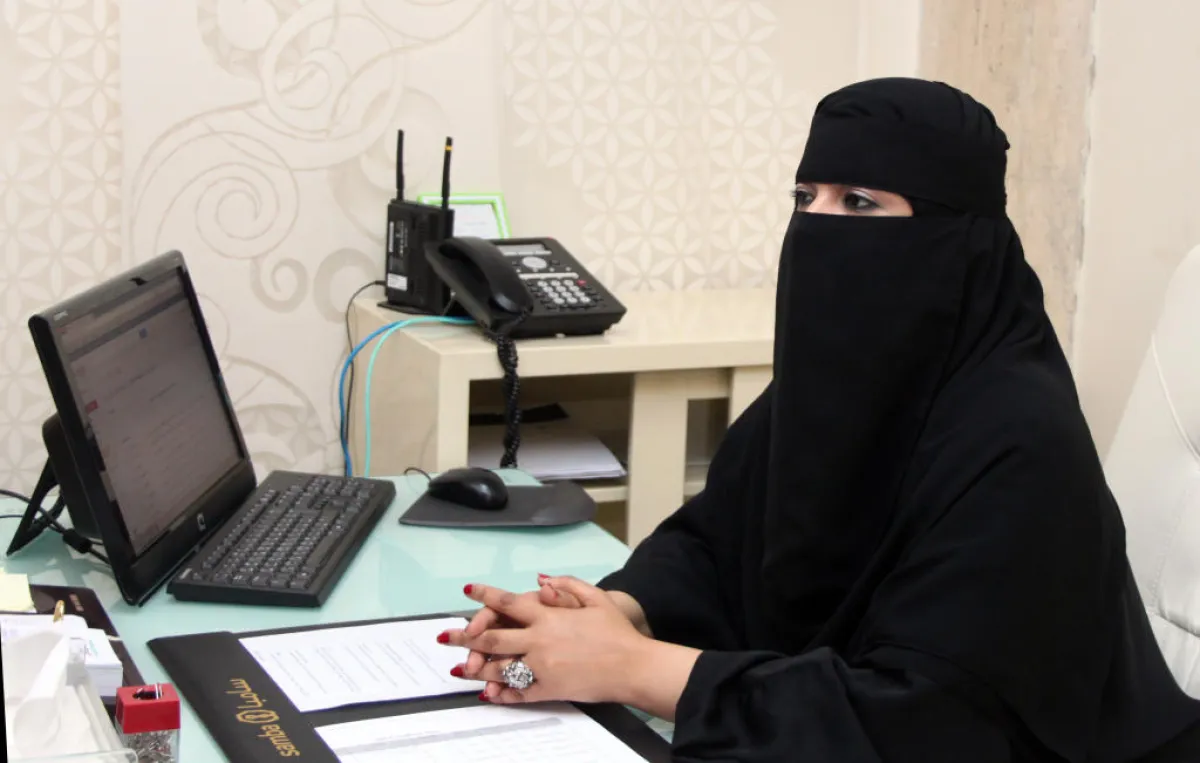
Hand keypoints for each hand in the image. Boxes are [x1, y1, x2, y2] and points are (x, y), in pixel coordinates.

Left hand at [440, 578, 650, 704]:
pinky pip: (518, 693)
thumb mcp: (595, 598)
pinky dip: (501, 693)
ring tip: (460, 667)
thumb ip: (566, 585)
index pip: (508, 603)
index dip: (485, 595)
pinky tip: (488, 693)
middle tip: (445, 637)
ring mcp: (541, 668)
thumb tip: (541, 579)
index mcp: (548, 616)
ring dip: (477, 667)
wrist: (632, 666)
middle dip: (465, 637)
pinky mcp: (549, 690)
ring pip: (500, 667)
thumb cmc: (616, 632)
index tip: (468, 590)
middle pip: (492, 639)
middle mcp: (539, 641)